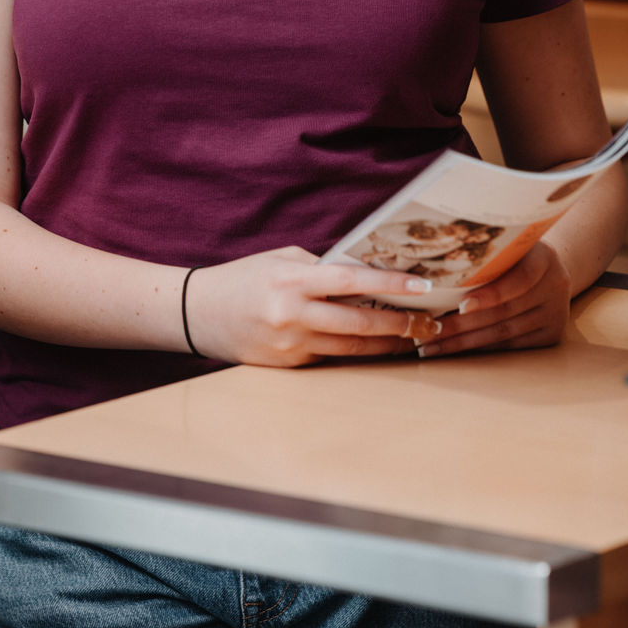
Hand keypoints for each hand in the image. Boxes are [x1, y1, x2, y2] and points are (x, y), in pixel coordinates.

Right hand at [184, 247, 444, 366]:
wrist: (197, 313)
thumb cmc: (243, 278)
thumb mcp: (280, 260)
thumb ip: (321, 267)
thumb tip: (366, 274)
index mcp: (291, 280)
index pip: (352, 281)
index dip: (392, 285)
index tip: (424, 287)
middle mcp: (292, 315)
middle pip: (360, 323)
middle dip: (401, 324)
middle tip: (431, 322)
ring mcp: (290, 345)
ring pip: (351, 348)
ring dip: (386, 344)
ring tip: (414, 337)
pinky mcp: (288, 366)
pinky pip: (330, 358)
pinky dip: (356, 352)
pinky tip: (377, 347)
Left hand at [411, 242, 571, 359]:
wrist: (548, 267)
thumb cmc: (513, 253)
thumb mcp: (506, 245)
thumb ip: (481, 255)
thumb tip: (429, 269)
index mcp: (544, 258)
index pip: (519, 279)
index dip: (491, 295)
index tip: (460, 305)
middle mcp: (556, 286)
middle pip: (505, 311)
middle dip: (462, 324)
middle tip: (429, 331)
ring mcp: (556, 313)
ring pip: (505, 333)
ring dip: (465, 342)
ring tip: (433, 345)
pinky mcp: (552, 334)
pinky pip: (511, 345)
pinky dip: (481, 349)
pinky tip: (456, 350)